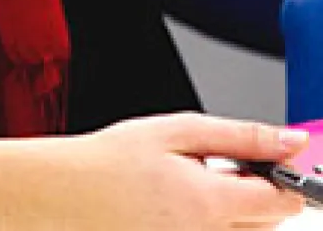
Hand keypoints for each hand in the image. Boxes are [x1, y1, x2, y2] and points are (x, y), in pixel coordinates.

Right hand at [0, 111, 307, 229]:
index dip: (282, 177)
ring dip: (231, 213)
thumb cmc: (109, 161)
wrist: (61, 193)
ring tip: (190, 188)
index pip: (282, 201)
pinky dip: (207, 225)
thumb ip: (241, 136)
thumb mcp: (175, 131)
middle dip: (253, 194)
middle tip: (213, 167)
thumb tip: (290, 141)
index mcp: (210, 205)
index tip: (272, 163)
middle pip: (266, 223)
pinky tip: (176, 208)